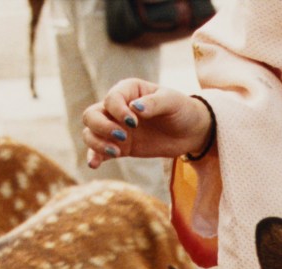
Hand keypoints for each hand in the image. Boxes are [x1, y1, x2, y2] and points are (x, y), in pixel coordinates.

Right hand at [81, 80, 211, 168]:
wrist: (191, 132)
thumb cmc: (182, 110)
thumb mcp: (172, 102)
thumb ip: (153, 103)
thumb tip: (134, 108)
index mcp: (128, 91)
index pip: (111, 99)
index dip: (117, 111)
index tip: (135, 122)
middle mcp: (117, 108)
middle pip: (92, 115)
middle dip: (102, 127)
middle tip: (123, 136)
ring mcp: (117, 128)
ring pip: (91, 133)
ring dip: (97, 143)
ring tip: (117, 152)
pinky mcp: (120, 146)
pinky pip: (100, 151)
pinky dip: (94, 156)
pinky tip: (94, 164)